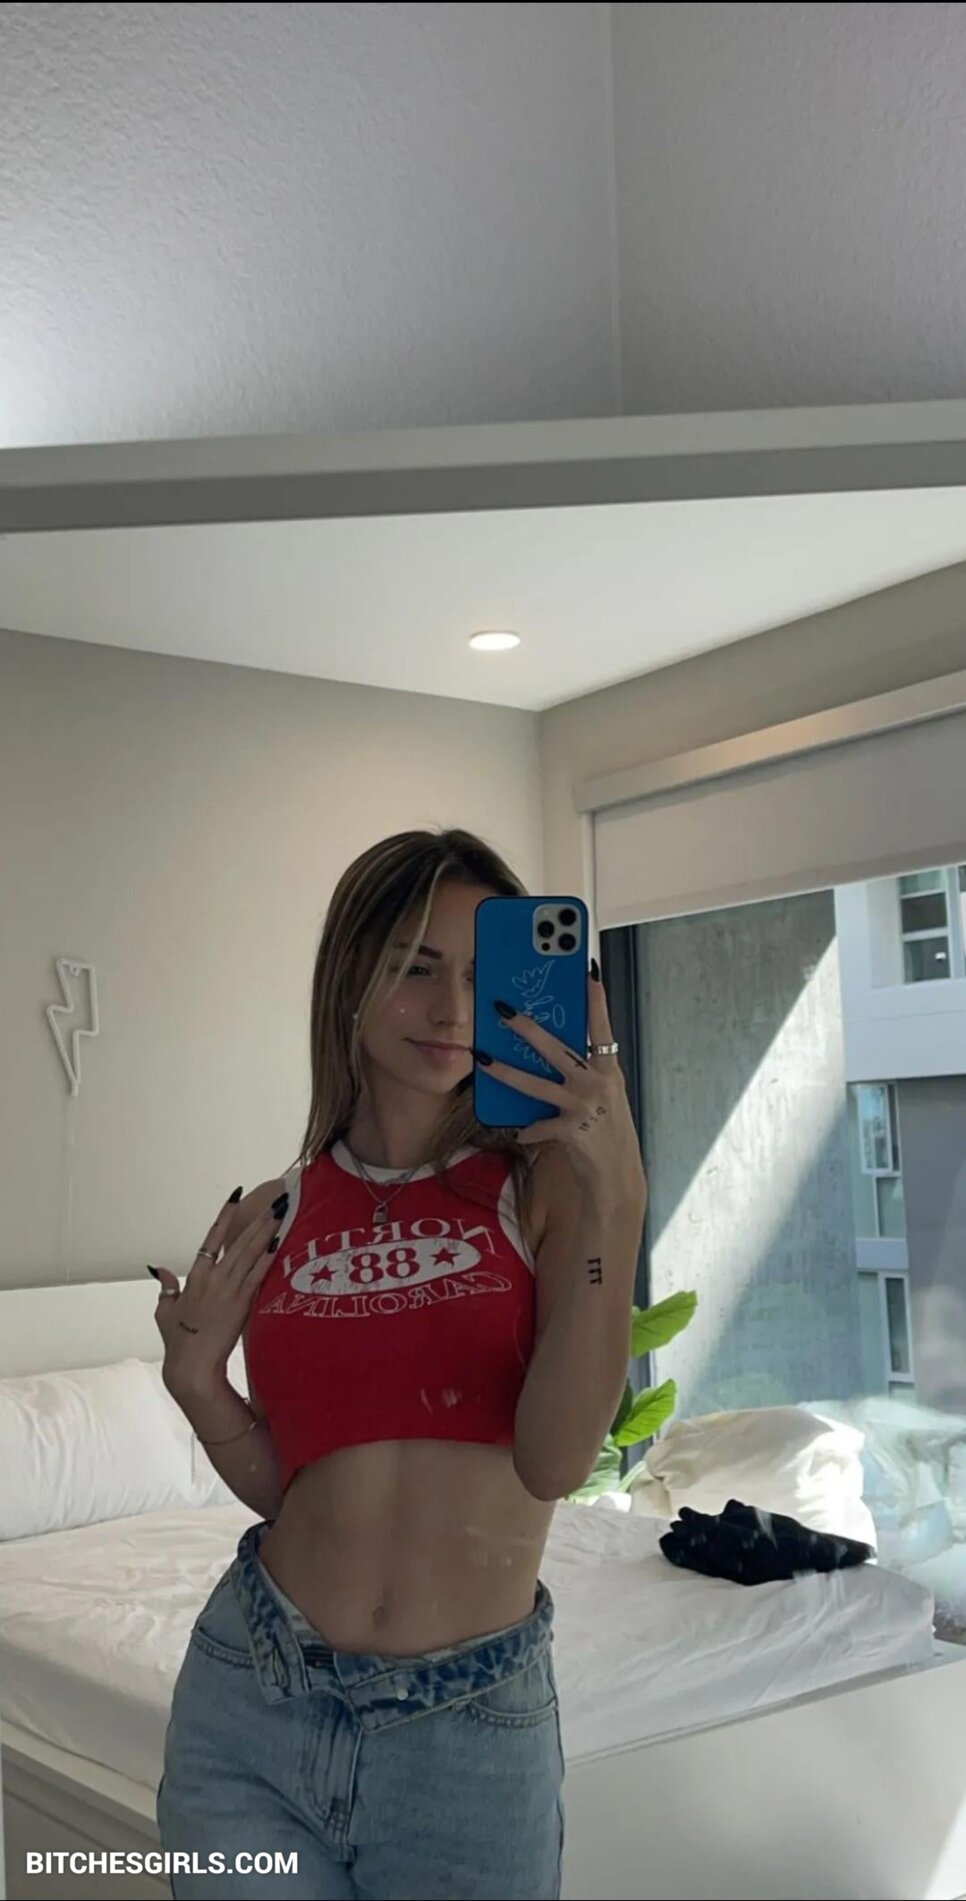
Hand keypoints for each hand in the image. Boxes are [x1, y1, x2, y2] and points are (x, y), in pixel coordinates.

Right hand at [151, 1193, 281, 1394]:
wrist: (193, 1364)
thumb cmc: (178, 1340)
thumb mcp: (164, 1310)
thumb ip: (165, 1286)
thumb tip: (160, 1268)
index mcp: (195, 1276)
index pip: (212, 1237)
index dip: (225, 1215)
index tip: (237, 1195)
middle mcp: (214, 1278)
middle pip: (240, 1240)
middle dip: (260, 1219)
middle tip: (277, 1200)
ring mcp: (230, 1289)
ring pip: (252, 1252)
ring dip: (269, 1231)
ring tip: (283, 1213)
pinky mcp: (243, 1303)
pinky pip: (259, 1274)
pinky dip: (269, 1257)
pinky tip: (280, 1242)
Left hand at [479, 964, 647, 1210]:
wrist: (618, 1176)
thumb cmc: (608, 1132)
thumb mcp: (603, 1097)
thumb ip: (582, 1076)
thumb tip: (550, 1054)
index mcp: (609, 1071)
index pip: (602, 1029)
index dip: (596, 1001)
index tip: (588, 972)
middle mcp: (598, 1084)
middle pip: (557, 1049)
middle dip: (528, 1028)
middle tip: (503, 1010)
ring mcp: (583, 1107)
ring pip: (535, 1085)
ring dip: (506, 1072)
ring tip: (483, 1060)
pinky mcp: (570, 1131)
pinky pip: (538, 1126)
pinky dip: (528, 1130)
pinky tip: (521, 1132)